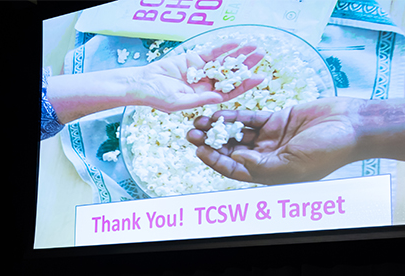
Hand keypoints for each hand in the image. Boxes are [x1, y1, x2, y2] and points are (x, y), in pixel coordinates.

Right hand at [131, 43, 265, 112]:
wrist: (143, 84)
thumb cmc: (157, 98)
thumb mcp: (179, 103)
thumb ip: (199, 99)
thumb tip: (219, 98)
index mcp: (206, 98)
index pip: (231, 92)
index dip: (245, 85)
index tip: (259, 78)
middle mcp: (207, 85)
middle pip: (232, 75)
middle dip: (247, 66)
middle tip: (262, 56)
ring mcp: (202, 71)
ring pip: (224, 62)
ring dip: (239, 54)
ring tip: (255, 47)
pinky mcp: (194, 59)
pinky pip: (212, 53)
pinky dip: (224, 47)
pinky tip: (236, 42)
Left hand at [186, 97, 362, 184]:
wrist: (352, 126)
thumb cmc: (327, 151)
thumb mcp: (292, 164)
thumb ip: (262, 164)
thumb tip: (236, 159)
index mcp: (268, 174)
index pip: (234, 170)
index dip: (214, 161)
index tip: (198, 150)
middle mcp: (266, 157)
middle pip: (230, 151)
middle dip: (210, 143)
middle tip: (191, 133)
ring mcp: (271, 138)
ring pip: (237, 134)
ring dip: (218, 128)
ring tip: (200, 120)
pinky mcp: (276, 119)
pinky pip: (250, 118)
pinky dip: (234, 116)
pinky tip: (219, 111)